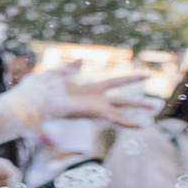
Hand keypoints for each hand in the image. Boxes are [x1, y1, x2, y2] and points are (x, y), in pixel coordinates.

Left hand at [14, 65, 151, 126]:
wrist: (31, 101)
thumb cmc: (39, 89)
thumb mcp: (58, 74)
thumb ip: (71, 68)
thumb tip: (82, 61)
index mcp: (89, 88)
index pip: (115, 82)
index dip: (130, 78)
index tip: (146, 75)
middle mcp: (95, 99)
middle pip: (122, 99)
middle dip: (138, 102)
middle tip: (155, 105)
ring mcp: (95, 107)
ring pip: (121, 111)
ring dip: (136, 114)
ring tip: (153, 120)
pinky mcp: (93, 112)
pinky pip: (114, 118)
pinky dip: (128, 122)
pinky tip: (142, 125)